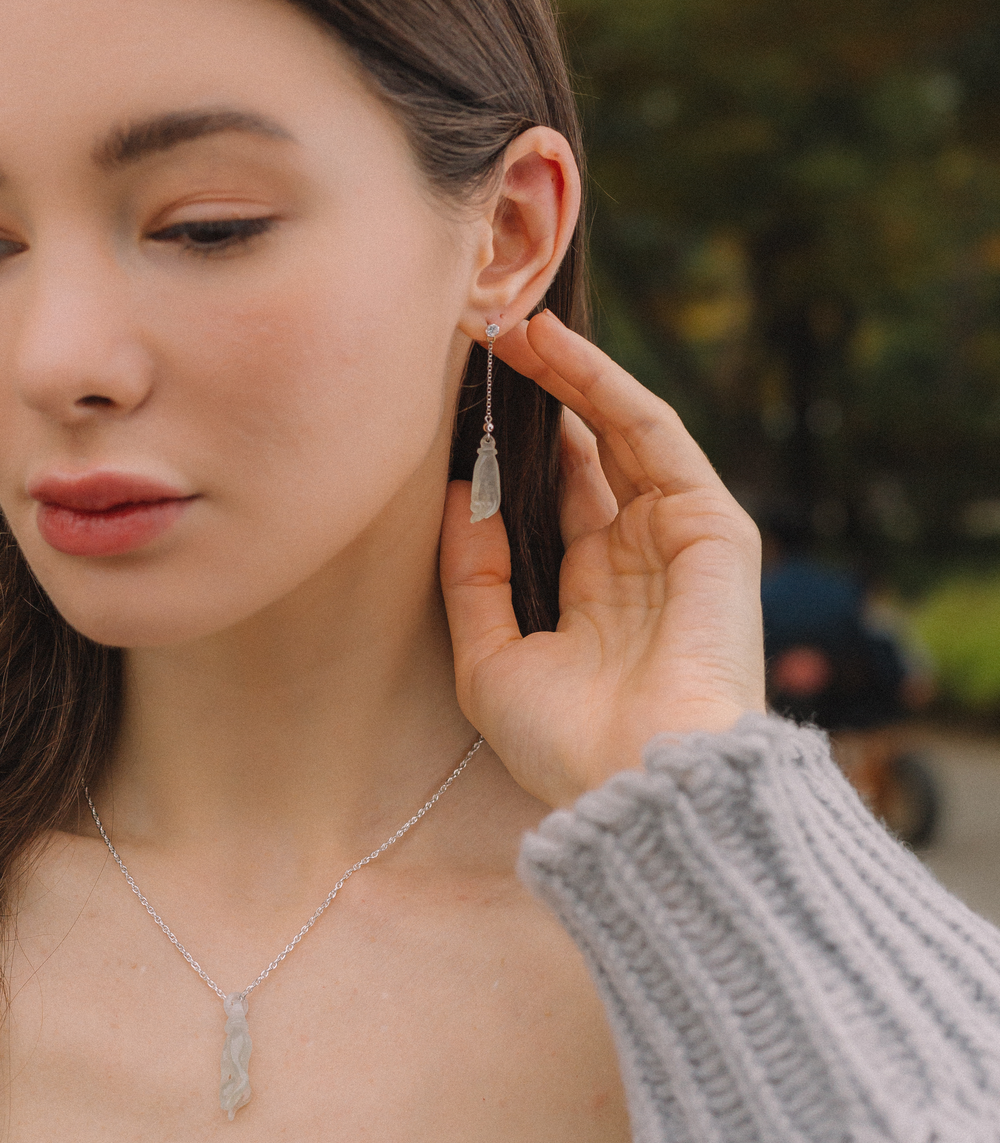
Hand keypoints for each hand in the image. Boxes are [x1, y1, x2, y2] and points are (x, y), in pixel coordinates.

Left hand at [440, 310, 765, 807]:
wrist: (639, 782)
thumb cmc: (564, 743)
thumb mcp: (489, 660)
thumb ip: (471, 579)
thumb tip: (459, 497)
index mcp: (591, 598)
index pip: (555, 503)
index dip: (515, 454)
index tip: (467, 410)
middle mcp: (635, 561)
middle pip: (586, 458)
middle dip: (538, 404)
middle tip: (486, 351)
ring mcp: (676, 540)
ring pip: (619, 433)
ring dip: (568, 377)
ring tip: (511, 329)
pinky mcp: (712, 526)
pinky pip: (653, 436)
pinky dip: (606, 388)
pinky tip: (557, 349)